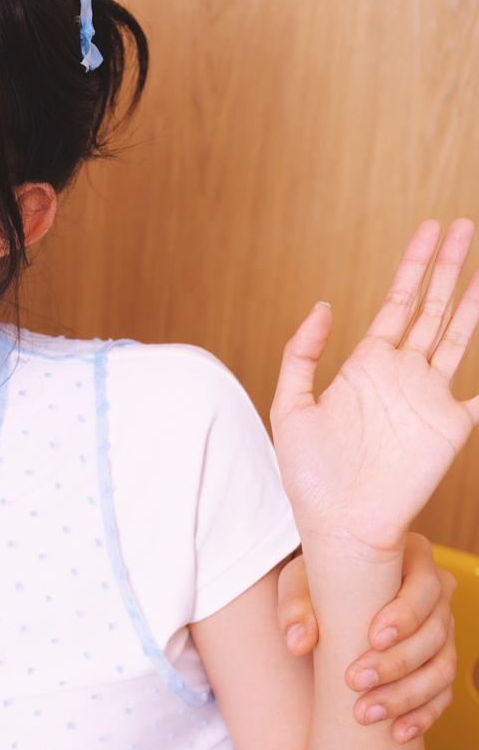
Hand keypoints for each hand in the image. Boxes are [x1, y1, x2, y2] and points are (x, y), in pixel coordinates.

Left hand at [272, 219, 478, 556]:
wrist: (338, 524)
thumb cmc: (309, 476)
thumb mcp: (289, 407)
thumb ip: (301, 354)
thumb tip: (323, 306)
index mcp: (366, 365)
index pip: (396, 303)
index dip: (414, 266)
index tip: (430, 230)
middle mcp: (402, 375)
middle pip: (432, 307)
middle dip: (449, 266)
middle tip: (463, 225)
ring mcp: (430, 398)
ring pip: (459, 334)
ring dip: (473, 298)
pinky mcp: (453, 426)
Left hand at [278, 532, 455, 740]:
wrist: (325, 609)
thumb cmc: (316, 586)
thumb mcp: (299, 584)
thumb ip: (295, 605)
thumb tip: (298, 642)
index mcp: (411, 560)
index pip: (426, 585)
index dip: (406, 614)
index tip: (373, 638)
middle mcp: (435, 595)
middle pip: (436, 631)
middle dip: (397, 662)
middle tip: (354, 681)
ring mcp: (441, 632)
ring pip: (442, 667)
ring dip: (406, 695)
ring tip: (365, 713)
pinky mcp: (437, 665)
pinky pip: (443, 694)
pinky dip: (423, 715)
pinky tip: (399, 732)